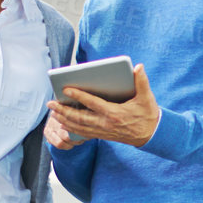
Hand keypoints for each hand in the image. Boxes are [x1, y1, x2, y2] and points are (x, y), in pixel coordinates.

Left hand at [46, 64, 160, 148]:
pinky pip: (83, 133)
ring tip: (53, 112)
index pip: (93, 104)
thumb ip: (142, 82)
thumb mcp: (147, 98)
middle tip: (51, 102)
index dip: (79, 96)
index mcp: (115, 113)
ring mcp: (103, 131)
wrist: (151, 135)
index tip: (66, 89)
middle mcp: (106, 124)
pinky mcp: (103, 135)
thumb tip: (138, 67)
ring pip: (79, 127)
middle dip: (63, 110)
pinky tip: (63, 123)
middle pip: (80, 118)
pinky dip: (71, 128)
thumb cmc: (148, 114)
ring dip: (64, 119)